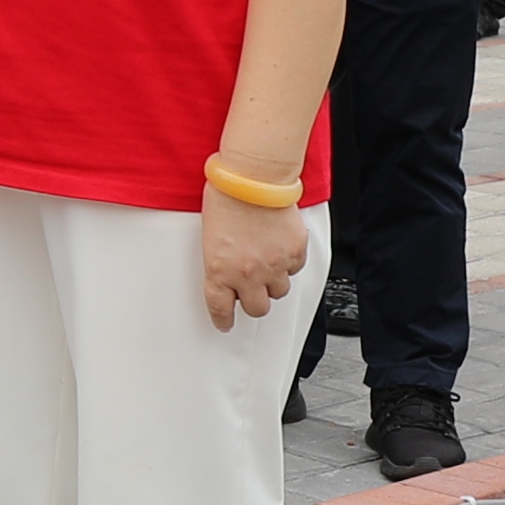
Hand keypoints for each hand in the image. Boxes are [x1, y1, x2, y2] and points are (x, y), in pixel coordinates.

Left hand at [200, 190, 309, 332]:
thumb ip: (221, 261)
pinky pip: (295, 270)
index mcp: (219, 270)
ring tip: (266, 263)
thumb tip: (227, 272)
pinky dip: (288, 263)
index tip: (224, 323)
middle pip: (256, 309)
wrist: (253, 180)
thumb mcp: (210, 236)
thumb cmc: (226, 199)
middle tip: (250, 292)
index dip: (223, 319)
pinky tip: (279, 248)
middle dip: (253, 302)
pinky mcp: (295, 254)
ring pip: (279, 291)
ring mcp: (274, 266)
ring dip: (272, 282)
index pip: (220, 308)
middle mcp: (247, 274)